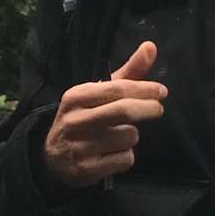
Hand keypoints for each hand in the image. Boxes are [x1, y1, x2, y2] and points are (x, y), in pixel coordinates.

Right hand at [41, 41, 166, 189]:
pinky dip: (127, 156)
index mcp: (76, 96)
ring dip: (134, 135)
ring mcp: (78, 146)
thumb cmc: (85, 117)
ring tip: (121, 135)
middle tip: (158, 109)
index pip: (118, 88)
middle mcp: (74, 120)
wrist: (52, 158)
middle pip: (124, 111)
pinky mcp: (85, 169)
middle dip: (149, 109)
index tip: (161, 92)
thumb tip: (151, 46)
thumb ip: (128, 72)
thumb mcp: (99, 93)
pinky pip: (124, 159)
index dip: (145, 89)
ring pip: (128, 137)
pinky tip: (114, 153)